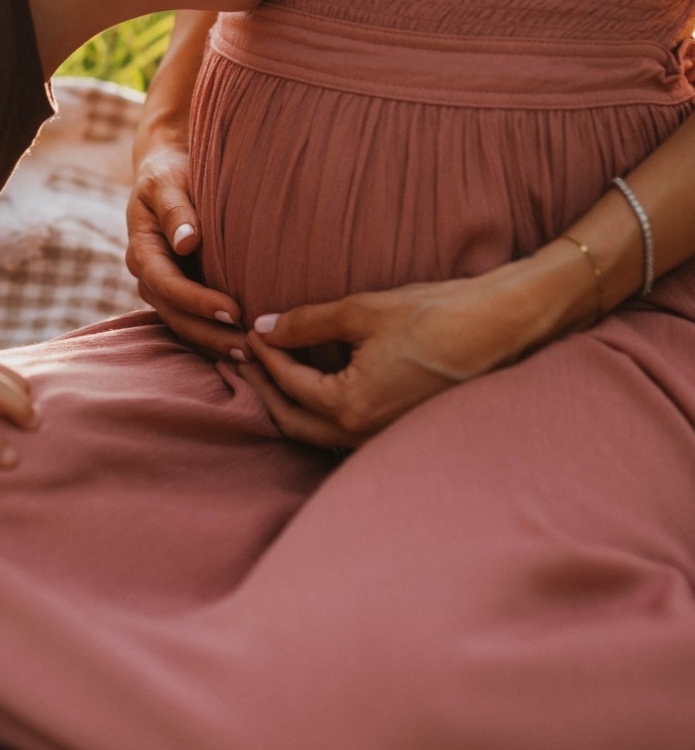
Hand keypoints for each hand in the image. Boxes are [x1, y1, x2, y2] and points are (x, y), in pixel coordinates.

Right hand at [126, 140, 242, 356]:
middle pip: (176, 316)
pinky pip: (195, 321)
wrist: (168, 171)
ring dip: (215, 343)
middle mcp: (149, 276)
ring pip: (184, 325)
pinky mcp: (181, 291)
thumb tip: (187, 242)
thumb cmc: (170, 173)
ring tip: (253, 355)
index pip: (168, 285)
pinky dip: (216, 336)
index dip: (198, 301)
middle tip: (250, 347)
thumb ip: (175, 210)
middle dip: (211, 335)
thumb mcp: (166, 182)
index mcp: (142, 250)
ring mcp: (163, 287)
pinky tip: (245, 347)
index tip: (234, 311)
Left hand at [233, 259, 564, 449]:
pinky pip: (343, 432)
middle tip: (247, 357)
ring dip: (290, 402)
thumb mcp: (362, 311)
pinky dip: (320, 411)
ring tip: (273, 368)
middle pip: (292, 421)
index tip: (250, 331)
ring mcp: (383, 438)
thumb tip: (265, 327)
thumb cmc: (437, 314)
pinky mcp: (398, 430)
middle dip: (265, 388)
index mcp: (350, 406)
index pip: (288, 384)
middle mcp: (363, 434)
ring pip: (316, 432)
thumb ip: (307, 323)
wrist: (503, 327)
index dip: (264, 356)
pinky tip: (316, 381)